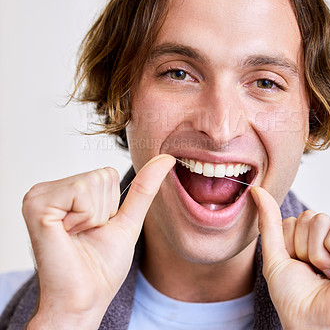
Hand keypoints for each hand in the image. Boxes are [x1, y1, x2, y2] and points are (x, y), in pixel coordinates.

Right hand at [23, 154, 175, 329]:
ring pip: (94, 182)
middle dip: (103, 210)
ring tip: (75, 236)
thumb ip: (144, 188)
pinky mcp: (37, 206)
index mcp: (65, 191)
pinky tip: (67, 235)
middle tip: (84, 234)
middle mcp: (48, 189)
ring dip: (94, 216)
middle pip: (101, 175)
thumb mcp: (127, 219)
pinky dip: (85, 217)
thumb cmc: (102, 265)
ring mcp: (39, 196)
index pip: (107, 173)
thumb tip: (166, 158)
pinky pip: (82, 192)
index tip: (94, 228)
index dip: (110, 205)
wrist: (84, 298)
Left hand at [251, 186, 329, 329]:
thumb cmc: (294, 297)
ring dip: (316, 251)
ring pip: (320, 219)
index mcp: (312, 242)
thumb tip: (257, 190)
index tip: (298, 267)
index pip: (291, 220)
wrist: (314, 321)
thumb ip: (268, 221)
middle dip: (302, 246)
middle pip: (306, 216)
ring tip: (328, 273)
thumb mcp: (275, 254)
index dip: (288, 244)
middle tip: (314, 271)